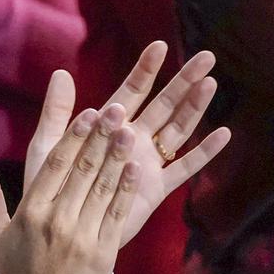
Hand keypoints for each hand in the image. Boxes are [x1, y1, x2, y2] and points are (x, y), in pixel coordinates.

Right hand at [0, 104, 139, 273]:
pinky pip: (117, 215)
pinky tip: (135, 168)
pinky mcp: (103, 253)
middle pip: (82, 171)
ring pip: (103, 189)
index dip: (73, 137)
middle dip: (101, 138)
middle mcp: (56, 220)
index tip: (88, 113)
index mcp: (31, 212)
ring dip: (118, 157)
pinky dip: (126, 190)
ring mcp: (82, 237)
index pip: (55, 166)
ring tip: (129, 131)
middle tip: (117, 110)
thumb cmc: (17, 273)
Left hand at [24, 41, 231, 245]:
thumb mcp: (49, 145)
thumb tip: (60, 73)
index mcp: (108, 125)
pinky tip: (224, 135)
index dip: (146, 69)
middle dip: (184, 81)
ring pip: (178, 129)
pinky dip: (204, 153)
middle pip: (164, 104)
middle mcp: (133, 138)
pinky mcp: (156, 188)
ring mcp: (147, 161)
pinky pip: (185, 168)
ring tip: (211, 84)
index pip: (132, 90)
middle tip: (206, 57)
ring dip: (195, 108)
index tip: (159, 46)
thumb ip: (57, 111)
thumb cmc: (49, 185)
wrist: (60, 228)